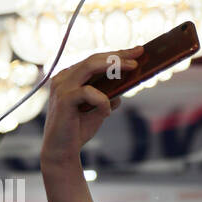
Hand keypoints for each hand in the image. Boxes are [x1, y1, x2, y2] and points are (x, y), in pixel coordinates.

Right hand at [40, 45, 144, 166]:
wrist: (63, 151)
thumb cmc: (79, 129)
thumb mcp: (99, 110)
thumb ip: (108, 98)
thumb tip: (123, 90)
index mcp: (70, 77)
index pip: (95, 60)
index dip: (116, 53)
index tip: (137, 50)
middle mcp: (63, 77)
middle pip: (94, 59)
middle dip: (118, 55)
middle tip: (139, 53)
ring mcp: (61, 86)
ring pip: (90, 66)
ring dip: (114, 65)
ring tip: (133, 68)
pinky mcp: (63, 99)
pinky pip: (89, 92)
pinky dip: (103, 101)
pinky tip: (107, 111)